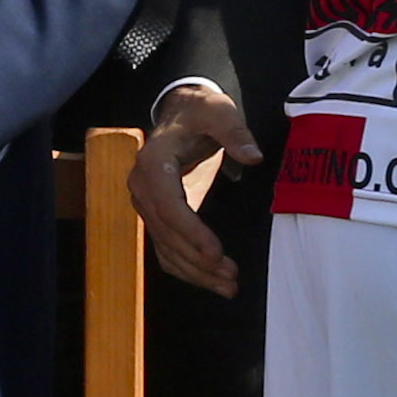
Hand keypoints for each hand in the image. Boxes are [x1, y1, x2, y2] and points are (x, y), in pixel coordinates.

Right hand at [131, 81, 262, 298]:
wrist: (180, 114)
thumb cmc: (199, 112)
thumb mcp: (217, 111)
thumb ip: (234, 131)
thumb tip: (253, 156)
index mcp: (153, 164)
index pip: (169, 206)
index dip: (191, 233)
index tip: (216, 252)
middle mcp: (143, 189)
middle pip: (167, 235)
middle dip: (198, 260)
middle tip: (231, 276)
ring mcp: (147, 206)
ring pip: (166, 249)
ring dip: (196, 272)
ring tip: (229, 286)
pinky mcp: (157, 217)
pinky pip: (167, 250)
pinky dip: (188, 269)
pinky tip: (212, 282)